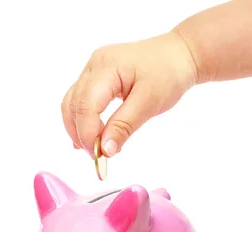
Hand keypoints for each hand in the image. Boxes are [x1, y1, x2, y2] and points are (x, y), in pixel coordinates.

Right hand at [61, 31, 197, 157]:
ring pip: (72, 104)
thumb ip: (124, 126)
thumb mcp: (149, 102)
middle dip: (81, 134)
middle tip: (97, 156)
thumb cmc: (169, 73)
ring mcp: (92, 70)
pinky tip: (92, 136)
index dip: (87, 133)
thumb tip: (104, 150)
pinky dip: (82, 121)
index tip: (99, 156)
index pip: (85, 105)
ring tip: (95, 148)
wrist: (179, 54)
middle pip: (73, 105)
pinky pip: (80, 101)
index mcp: (106, 67)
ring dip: (78, 129)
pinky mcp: (95, 77)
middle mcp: (93, 66)